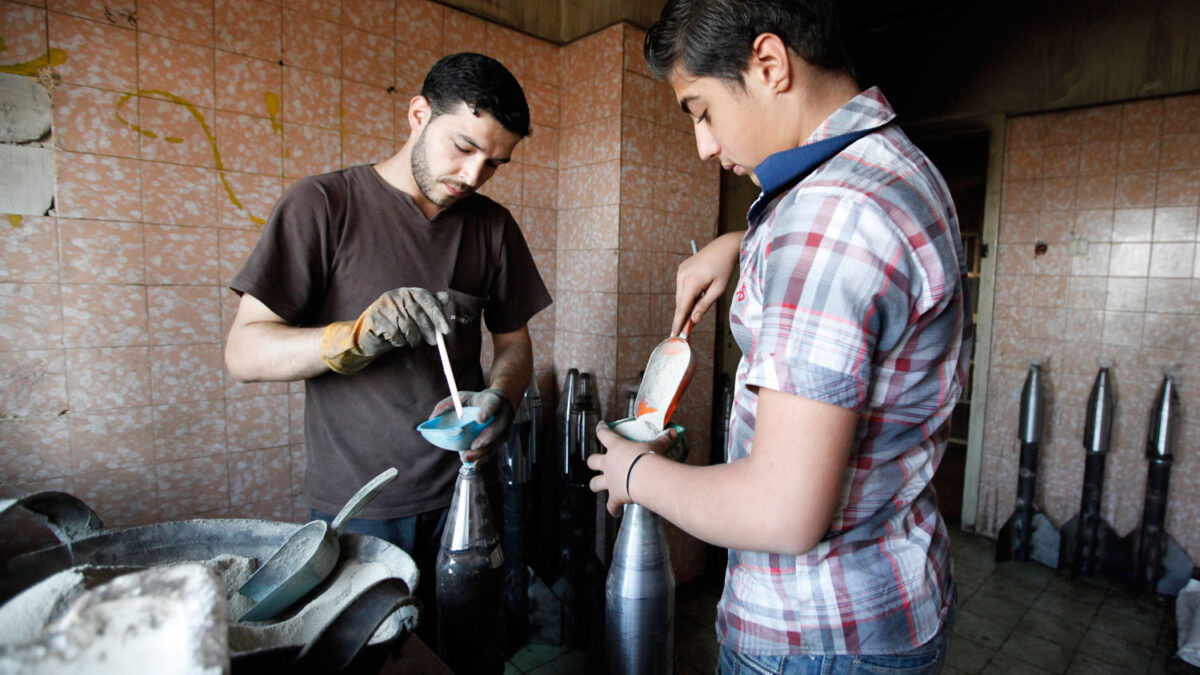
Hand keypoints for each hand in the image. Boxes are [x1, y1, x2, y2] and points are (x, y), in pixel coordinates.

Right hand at [321, 288, 449, 373]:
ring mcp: (384, 306)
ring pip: (407, 325)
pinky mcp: (375, 319)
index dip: (437, 314)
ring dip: (413, 338)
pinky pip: (395, 334)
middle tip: (434, 342)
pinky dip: (399, 342)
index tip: (446, 330)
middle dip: (428, 329)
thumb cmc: (394, 325)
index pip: (426, 298)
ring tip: (411, 341)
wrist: (367, 336)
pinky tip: (397, 341)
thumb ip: (429, 306)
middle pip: (417, 313)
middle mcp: (395, 296)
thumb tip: (446, 297)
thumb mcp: (413, 316)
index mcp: (406, 292)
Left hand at [430, 388, 514, 462]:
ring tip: (467, 458)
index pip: (492, 404)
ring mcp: (503, 430)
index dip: (487, 412)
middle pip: (498, 427)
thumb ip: (448, 405)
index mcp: (493, 401)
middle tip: (473, 446)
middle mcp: (502, 416)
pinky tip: (474, 463)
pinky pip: (493, 451)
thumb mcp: (462, 397)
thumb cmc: (476, 401)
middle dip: (486, 437)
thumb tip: (432, 418)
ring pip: (496, 442)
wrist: (498, 406)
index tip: (480, 420)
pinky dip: (483, 458)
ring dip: (482, 452)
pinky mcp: (500, 441)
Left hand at [587, 422, 677, 515]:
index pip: (604, 434)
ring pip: (594, 483)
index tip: (600, 425)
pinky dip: (612, 508)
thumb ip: (664, 439)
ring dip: (595, 484)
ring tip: (597, 486)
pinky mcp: (615, 496)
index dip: (601, 429)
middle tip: (596, 462)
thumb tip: (673, 432)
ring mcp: (609, 481)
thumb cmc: (649, 459)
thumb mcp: (657, 446)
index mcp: (616, 447)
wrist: (646, 478)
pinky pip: (611, 505)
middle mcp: (608, 464)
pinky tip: (615, 511)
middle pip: (592, 461)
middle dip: (593, 462)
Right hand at [671, 232, 741, 336]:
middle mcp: (682, 276)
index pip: (682, 308)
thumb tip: (694, 320)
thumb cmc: (725, 268)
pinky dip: (687, 294)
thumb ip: (704, 305)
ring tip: (693, 314)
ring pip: (680, 295)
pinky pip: (682, 286)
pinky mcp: (682, 268)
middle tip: (685, 331)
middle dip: (682, 317)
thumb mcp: (719, 289)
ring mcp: (681, 271)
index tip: (674, 335)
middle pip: (680, 303)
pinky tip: (695, 298)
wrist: (724, 246)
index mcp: (691, 282)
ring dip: (686, 305)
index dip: (678, 323)